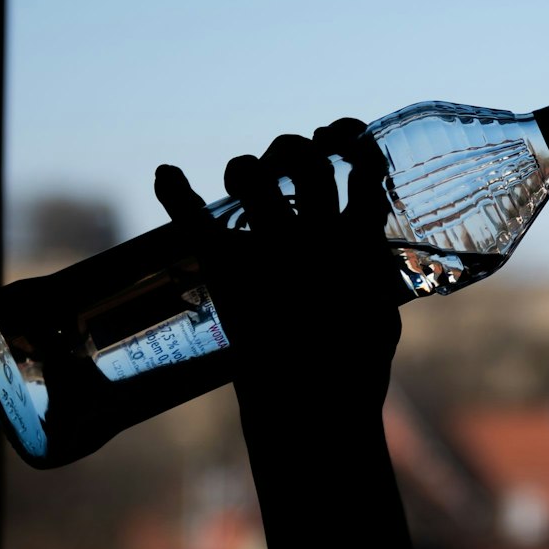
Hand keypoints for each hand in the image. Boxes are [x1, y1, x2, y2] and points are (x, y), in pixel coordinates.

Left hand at [154, 118, 401, 416]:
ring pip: (256, 175)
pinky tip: (165, 173)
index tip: (342, 142)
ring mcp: (271, 247)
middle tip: (282, 165)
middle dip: (293, 150)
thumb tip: (366, 262)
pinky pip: (196, 219)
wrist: (313, 407)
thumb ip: (373, 281)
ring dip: (246, 167)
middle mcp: (315, 233)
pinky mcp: (229, 270)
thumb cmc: (354, 371)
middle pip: (305, 160)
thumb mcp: (382, 317)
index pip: (362, 168)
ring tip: (241, 178)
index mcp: (359, 241)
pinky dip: (175, 192)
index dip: (352, 145)